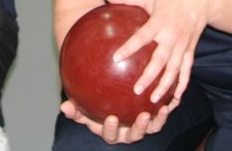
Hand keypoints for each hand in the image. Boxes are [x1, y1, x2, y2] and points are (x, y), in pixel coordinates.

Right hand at [59, 98, 173, 143]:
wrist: (107, 95)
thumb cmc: (92, 101)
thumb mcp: (81, 104)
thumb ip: (74, 108)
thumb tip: (63, 107)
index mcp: (110, 130)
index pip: (110, 135)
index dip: (112, 130)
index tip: (112, 118)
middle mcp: (127, 131)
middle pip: (135, 135)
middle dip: (139, 128)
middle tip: (141, 117)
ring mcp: (141, 125)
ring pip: (151, 128)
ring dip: (157, 120)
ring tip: (160, 109)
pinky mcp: (152, 117)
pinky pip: (160, 115)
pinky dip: (165, 110)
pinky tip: (168, 98)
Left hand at [104, 0, 203, 108]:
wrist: (200, 2)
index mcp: (160, 22)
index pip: (143, 37)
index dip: (130, 48)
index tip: (116, 58)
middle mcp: (172, 36)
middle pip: (160, 60)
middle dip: (149, 76)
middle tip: (136, 89)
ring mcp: (183, 46)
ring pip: (174, 70)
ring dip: (164, 86)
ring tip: (153, 99)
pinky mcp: (191, 52)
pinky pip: (187, 71)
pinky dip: (182, 85)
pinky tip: (175, 97)